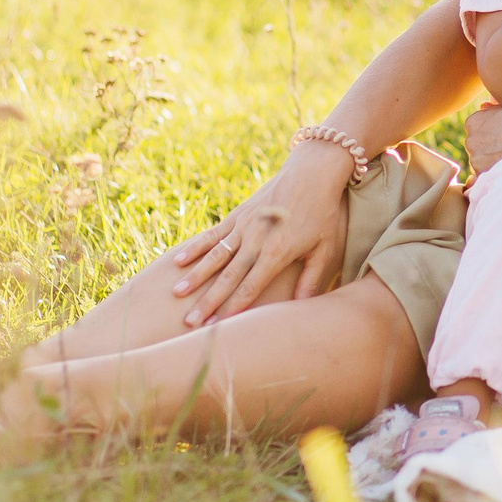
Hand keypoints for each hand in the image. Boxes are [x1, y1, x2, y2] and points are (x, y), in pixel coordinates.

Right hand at [167, 141, 359, 324]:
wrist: (312, 173)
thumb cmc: (323, 214)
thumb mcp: (325, 249)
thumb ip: (312, 280)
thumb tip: (301, 308)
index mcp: (276, 253)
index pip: (250, 288)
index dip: (233, 309)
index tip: (217, 328)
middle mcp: (255, 241)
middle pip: (227, 278)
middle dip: (208, 301)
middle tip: (188, 322)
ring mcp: (243, 226)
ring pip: (214, 257)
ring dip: (195, 277)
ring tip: (176, 294)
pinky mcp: (237, 214)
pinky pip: (212, 234)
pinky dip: (195, 248)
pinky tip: (178, 262)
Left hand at [465, 101, 501, 174]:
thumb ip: (495, 110)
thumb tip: (483, 107)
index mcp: (474, 121)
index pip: (477, 130)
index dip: (494, 133)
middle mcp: (471, 141)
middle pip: (478, 148)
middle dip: (492, 148)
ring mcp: (477, 161)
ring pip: (483, 163)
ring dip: (496, 162)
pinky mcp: (488, 177)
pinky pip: (491, 176)